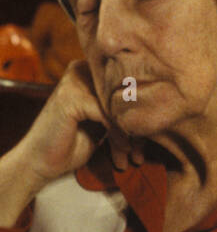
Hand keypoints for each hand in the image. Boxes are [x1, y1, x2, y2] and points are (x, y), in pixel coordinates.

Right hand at [12, 61, 143, 188]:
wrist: (40, 162)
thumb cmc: (73, 143)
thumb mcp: (103, 122)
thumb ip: (122, 110)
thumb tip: (160, 107)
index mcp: (90, 70)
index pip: (126, 88)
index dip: (140, 116)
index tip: (149, 144)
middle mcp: (82, 69)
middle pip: (124, 96)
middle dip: (138, 128)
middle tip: (141, 155)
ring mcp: (74, 81)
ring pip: (118, 108)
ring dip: (130, 136)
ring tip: (133, 158)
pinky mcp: (71, 98)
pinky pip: (108, 116)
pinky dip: (118, 137)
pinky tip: (121, 153)